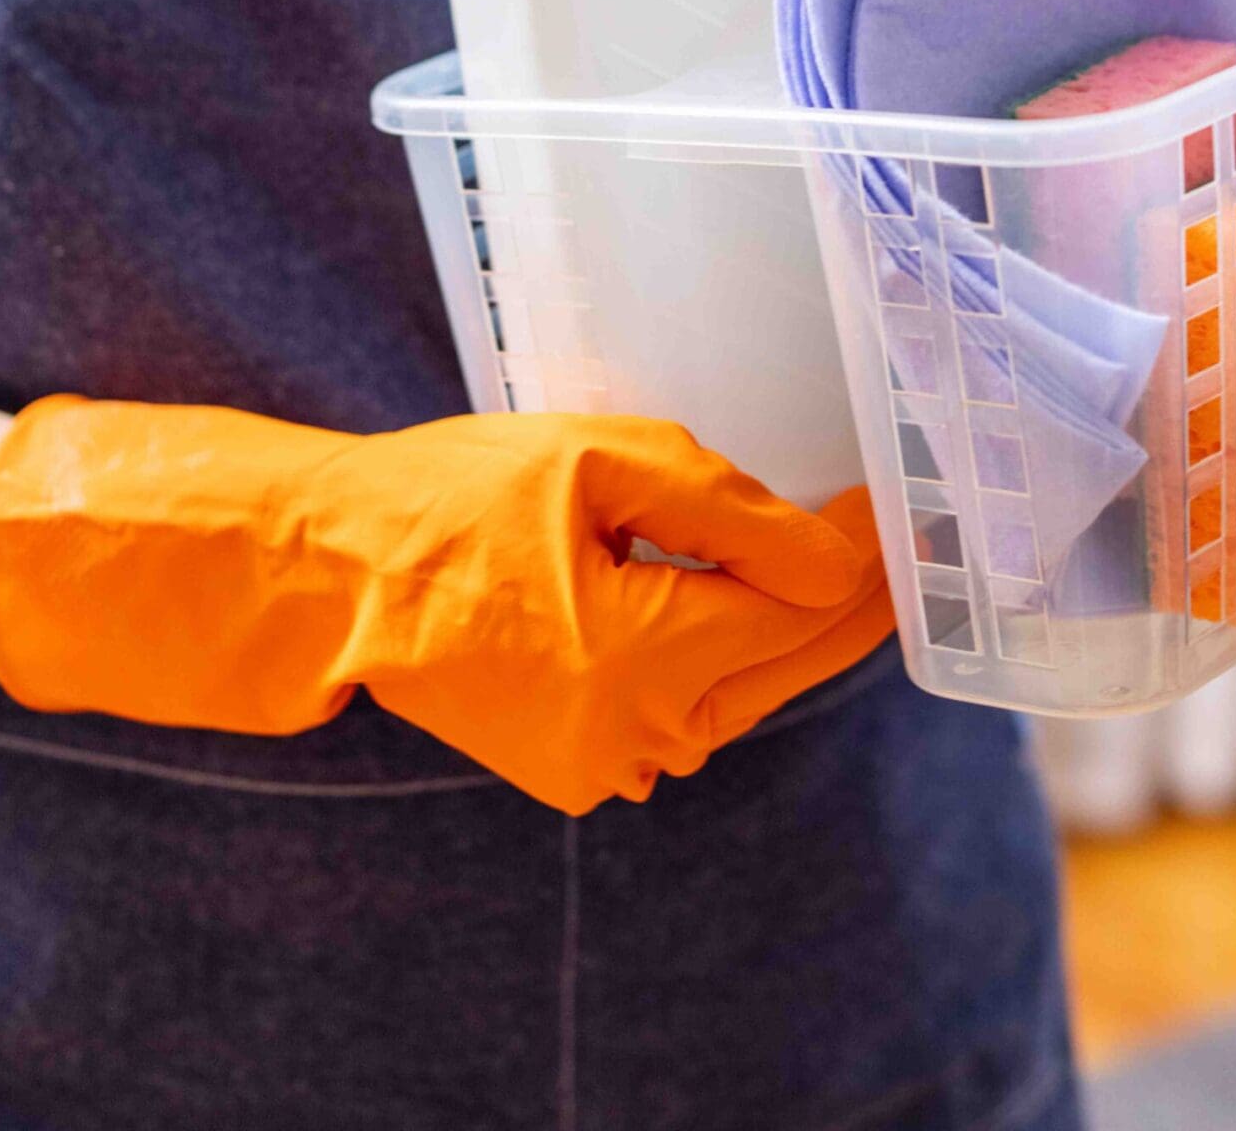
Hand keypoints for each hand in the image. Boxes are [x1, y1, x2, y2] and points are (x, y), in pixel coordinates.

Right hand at [0, 401, 891, 813]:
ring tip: (841, 564)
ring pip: (743, 693)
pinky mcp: (584, 772)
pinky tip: (750, 605)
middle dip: (847, 600)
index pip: (802, 615)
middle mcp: (637, 734)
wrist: (335, 579)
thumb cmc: (454, 500)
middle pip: (788, 665)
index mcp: (642, 658)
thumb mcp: (599, 462)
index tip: (901, 505)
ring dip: (789, 632)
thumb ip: (731, 512)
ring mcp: (610, 766)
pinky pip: (688, 710)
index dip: (863, 560)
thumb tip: (836, 558)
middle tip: (900, 536)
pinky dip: (724, 660)